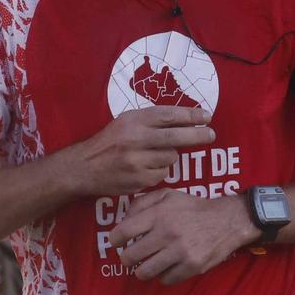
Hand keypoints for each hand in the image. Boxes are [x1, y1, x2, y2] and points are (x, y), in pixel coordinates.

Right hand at [72, 107, 214, 194]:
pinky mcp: (138, 179)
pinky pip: (163, 174)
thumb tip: (186, 120)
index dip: (191, 116)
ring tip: (152, 155)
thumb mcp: (125, 122)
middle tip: (211, 135)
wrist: (84, 167)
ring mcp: (137, 161)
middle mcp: (135, 139)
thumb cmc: (109, 142)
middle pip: (175, 137)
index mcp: (133, 120)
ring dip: (169, 156)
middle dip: (197, 135)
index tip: (206, 116)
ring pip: (170, 157)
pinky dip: (159, 171)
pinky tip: (145, 168)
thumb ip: (151, 121)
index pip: (168, 115)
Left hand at [113, 189, 253, 285]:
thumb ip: (142, 203)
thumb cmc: (192, 208)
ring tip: (148, 264)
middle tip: (132, 256)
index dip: (115, 240)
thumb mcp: (167, 195)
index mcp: (159, 214)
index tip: (118, 242)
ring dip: (142, 270)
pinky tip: (168, 266)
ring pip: (144, 273)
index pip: (122, 232)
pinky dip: (163, 275)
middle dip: (127, 258)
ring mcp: (180, 252)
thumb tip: (123, 220)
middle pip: (130, 257)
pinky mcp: (192, 267)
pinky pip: (165, 279)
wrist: (227, 220)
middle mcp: (167, 233)